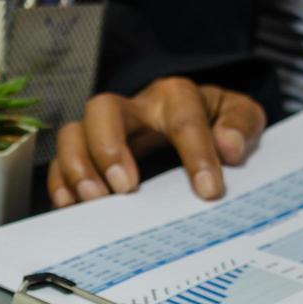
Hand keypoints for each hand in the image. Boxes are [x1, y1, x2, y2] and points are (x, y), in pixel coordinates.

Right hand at [50, 77, 265, 206]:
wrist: (194, 123)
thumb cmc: (215, 122)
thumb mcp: (241, 116)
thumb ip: (242, 124)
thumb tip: (230, 147)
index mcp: (175, 97)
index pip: (184, 118)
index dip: (197, 155)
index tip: (208, 190)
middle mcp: (134, 108)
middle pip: (104, 109)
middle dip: (109, 147)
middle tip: (125, 187)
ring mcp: (106, 131)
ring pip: (74, 133)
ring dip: (79, 167)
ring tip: (95, 201)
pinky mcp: (89, 155)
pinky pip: (60, 163)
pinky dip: (60, 184)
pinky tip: (71, 206)